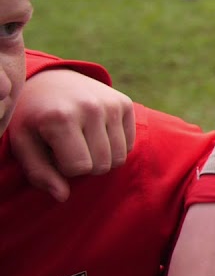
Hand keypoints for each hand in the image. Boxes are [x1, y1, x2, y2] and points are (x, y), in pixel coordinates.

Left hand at [7, 68, 135, 201]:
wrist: (49, 79)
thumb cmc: (32, 118)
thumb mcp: (24, 144)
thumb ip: (39, 173)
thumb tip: (63, 196)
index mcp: (61, 118)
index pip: (79, 168)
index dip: (65, 169)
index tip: (54, 154)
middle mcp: (90, 107)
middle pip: (102, 165)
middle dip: (86, 166)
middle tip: (69, 150)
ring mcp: (111, 104)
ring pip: (119, 158)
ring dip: (101, 158)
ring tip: (83, 144)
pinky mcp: (125, 103)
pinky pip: (129, 144)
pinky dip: (115, 147)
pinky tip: (97, 135)